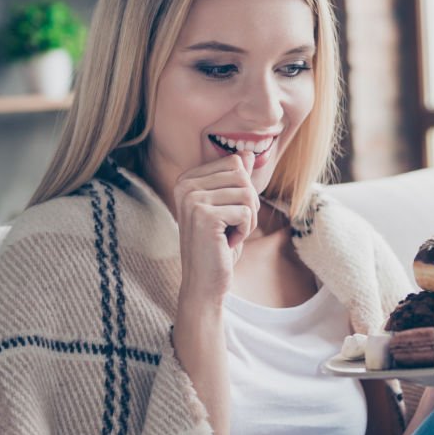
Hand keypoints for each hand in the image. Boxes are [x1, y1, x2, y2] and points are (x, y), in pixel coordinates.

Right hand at [173, 151, 258, 304]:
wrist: (204, 282)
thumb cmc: (218, 245)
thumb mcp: (230, 207)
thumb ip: (236, 180)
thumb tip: (248, 152)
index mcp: (188, 178)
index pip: (235, 162)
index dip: (242, 190)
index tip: (227, 212)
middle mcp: (185, 185)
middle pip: (243, 176)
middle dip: (248, 204)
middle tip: (231, 225)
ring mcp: (192, 199)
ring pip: (247, 194)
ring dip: (247, 219)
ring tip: (228, 234)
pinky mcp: (204, 216)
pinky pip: (247, 213)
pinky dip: (245, 231)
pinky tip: (226, 243)